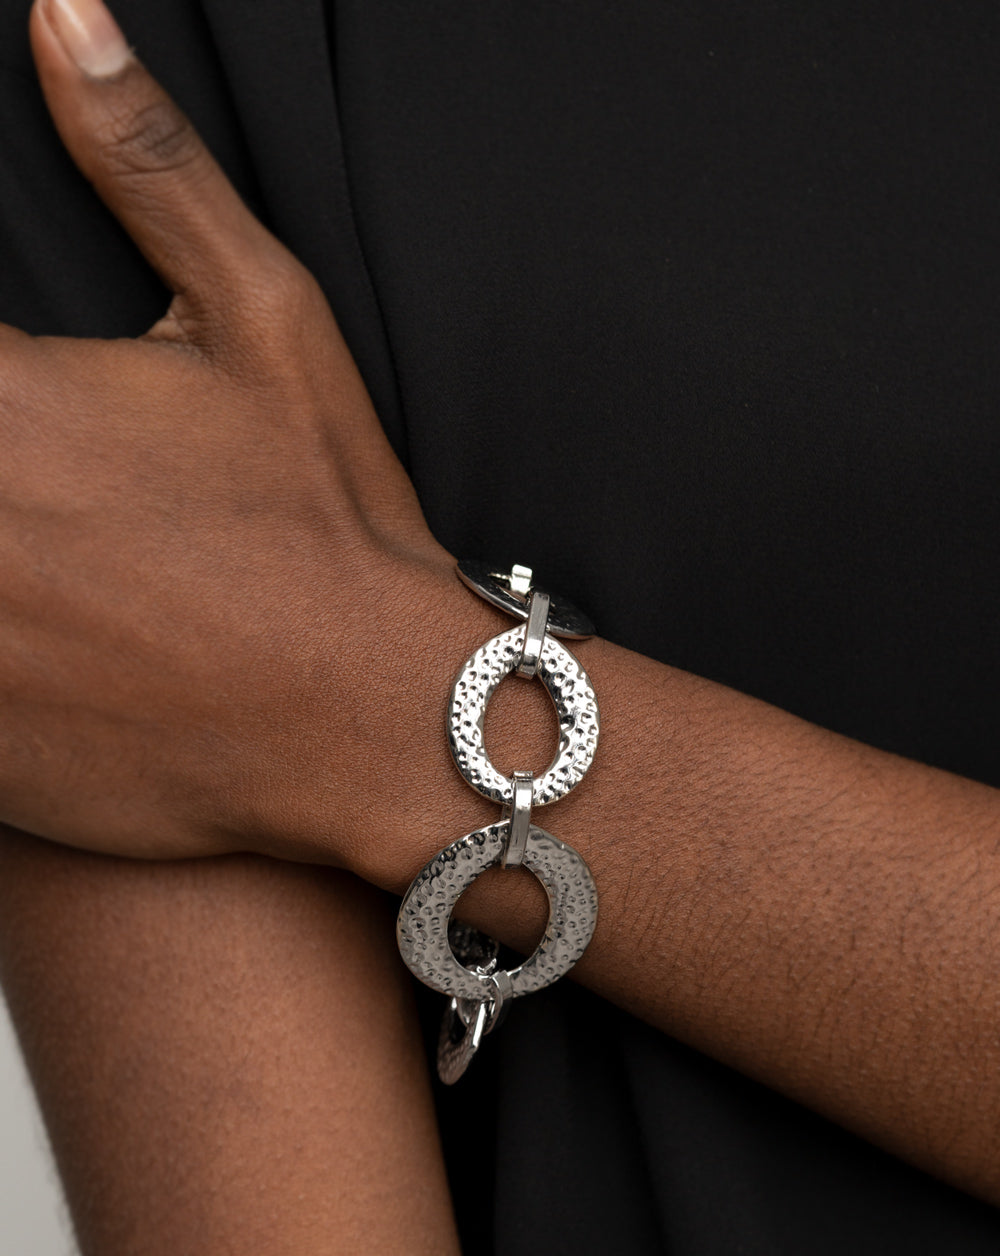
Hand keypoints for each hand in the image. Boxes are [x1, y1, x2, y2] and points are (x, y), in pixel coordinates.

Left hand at [0, 0, 454, 865]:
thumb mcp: (265, 323)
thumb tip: (62, 19)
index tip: (27, 402)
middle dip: (6, 460)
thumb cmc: (327, 524)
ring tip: (57, 551)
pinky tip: (56, 630)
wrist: (373, 725)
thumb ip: (146, 168)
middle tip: (57, 477)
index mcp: (4, 401)